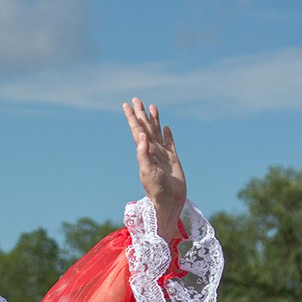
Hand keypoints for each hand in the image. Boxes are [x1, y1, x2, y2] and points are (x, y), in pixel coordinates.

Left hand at [122, 97, 186, 240]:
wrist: (169, 201)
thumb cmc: (156, 189)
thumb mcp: (147, 171)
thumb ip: (143, 153)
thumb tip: (142, 135)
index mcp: (144, 152)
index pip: (137, 131)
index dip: (132, 118)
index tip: (127, 105)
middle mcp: (152, 151)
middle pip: (146, 128)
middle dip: (141, 114)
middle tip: (136, 99)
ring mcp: (163, 155)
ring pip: (158, 132)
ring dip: (154, 120)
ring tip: (151, 107)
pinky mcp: (173, 160)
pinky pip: (170, 143)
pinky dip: (167, 135)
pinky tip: (165, 128)